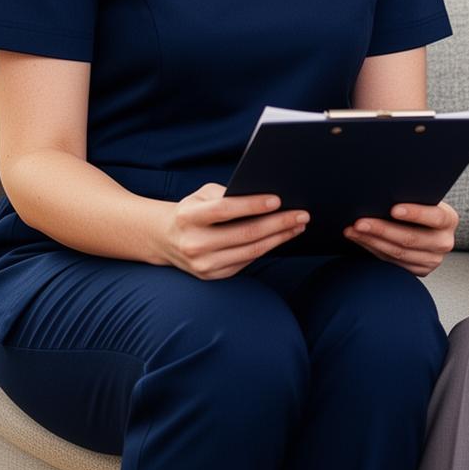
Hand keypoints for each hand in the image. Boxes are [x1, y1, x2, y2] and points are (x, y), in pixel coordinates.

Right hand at [154, 183, 308, 279]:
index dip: (252, 205)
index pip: (224, 210)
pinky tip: (282, 237)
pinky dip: (267, 249)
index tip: (278, 199)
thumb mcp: (202, 195)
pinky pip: (246, 261)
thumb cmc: (193, 210)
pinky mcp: (212, 276)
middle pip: (244, 234)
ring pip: (250, 251)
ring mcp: (203, 264)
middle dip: (278, 223)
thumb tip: (267, 200)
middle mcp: (194, 243)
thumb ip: (228, 194)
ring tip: (298, 225)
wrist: (166, 238)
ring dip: (279, 238)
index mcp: (188, 217)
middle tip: (302, 214)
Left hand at [344, 201, 458, 276]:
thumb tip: (384, 190)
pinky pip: (391, 262)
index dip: (415, 213)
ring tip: (352, 230)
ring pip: (398, 253)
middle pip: (411, 239)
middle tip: (360, 222)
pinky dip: (372, 249)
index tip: (394, 209)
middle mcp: (444, 242)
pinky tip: (359, 239)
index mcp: (449, 220)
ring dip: (371, 241)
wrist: (426, 226)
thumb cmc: (421, 205)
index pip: (435, 216)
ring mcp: (432, 260)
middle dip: (382, 230)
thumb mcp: (424, 198)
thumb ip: (413, 195)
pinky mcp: (419, 271)